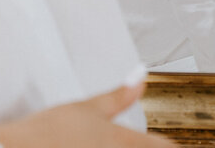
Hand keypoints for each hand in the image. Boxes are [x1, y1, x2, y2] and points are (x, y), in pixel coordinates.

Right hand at [0, 80, 174, 147]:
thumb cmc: (45, 133)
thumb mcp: (86, 107)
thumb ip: (118, 96)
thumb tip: (141, 75)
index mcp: (121, 141)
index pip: (164, 147)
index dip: (168, 145)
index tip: (168, 143)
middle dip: (146, 147)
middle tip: (121, 139)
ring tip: (98, 144)